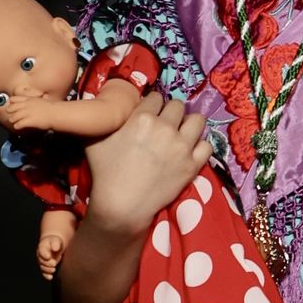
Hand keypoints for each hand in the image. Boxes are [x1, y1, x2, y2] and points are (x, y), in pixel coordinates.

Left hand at [0, 96, 60, 132]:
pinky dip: (17, 126)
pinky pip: (18, 124)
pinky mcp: (29, 121)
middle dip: (10, 112)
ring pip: (13, 117)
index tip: (11, 106)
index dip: (11, 103)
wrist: (57, 113)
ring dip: (13, 120)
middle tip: (11, 116)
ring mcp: (27, 113)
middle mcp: (26, 105)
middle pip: (11, 108)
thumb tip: (36, 104)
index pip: (14, 99)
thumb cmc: (53, 108)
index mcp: (29, 99)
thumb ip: (36, 102)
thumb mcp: (43, 101)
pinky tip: (18, 127)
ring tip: (14, 122)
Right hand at [36, 230, 68, 279]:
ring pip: (43, 267)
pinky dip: (47, 275)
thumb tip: (55, 248)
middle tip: (54, 263)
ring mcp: (43, 262)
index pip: (42, 250)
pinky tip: (50, 277)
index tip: (48, 256)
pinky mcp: (46, 267)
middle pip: (42, 261)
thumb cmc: (56, 242)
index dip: (44, 254)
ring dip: (47, 270)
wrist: (54, 245)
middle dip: (47, 263)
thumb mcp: (56, 240)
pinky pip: (44, 272)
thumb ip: (55, 243)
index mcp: (42, 247)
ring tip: (53, 269)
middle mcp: (41, 255)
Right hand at [82, 90, 211, 236]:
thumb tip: (109, 106)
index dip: (153, 104)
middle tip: (166, 123)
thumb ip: (106, 118)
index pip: (156, 97)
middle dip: (171, 112)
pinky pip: (207, 145)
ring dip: (190, 123)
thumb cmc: (105, 172)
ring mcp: (182, 147)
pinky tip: (191, 149)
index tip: (151, 113)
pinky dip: (200, 145)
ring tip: (182, 132)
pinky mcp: (192, 165)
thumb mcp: (95, 138)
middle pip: (178, 105)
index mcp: (143, 118)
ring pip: (198, 120)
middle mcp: (166, 128)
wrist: (122, 204)